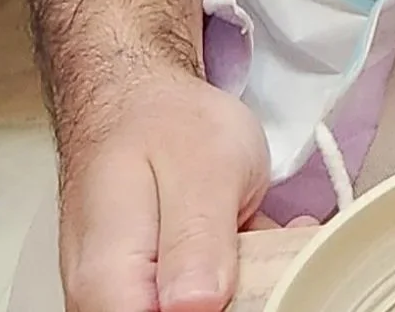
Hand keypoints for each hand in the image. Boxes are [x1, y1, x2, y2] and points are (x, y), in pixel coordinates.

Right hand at [58, 68, 268, 311]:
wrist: (141, 102)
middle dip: (244, 295)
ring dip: (252, 281)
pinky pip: (209, 297)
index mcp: (109, 285)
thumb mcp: (202, 172)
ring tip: (285, 239)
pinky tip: (275, 236)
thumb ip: (196, 242)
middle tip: (282, 252)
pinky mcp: (161, 287)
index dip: (221, 311)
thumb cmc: (166, 126)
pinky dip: (248, 270)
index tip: (255, 279)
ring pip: (205, 309)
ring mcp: (134, 296)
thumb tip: (196, 309)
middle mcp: (110, 303)